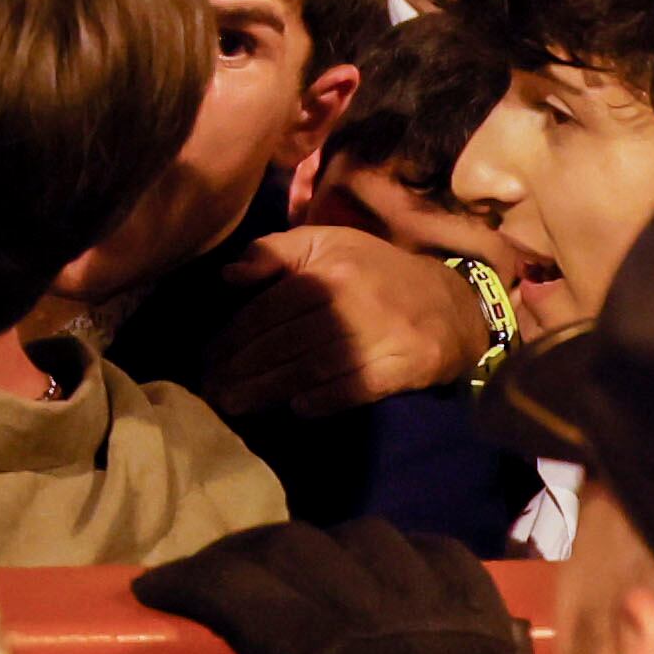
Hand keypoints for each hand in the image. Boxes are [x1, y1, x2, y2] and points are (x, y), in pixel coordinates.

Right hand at [134, 519, 529, 653]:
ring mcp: (445, 613)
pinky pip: (443, 556)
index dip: (187, 578)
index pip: (238, 586)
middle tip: (215, 582)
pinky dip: (407, 556)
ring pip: (368, 538)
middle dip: (243, 558)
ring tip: (303, 577)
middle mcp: (383, 619)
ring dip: (324, 551)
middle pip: (295, 549)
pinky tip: (388, 573)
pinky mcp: (491, 622)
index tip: (155, 588)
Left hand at [203, 225, 484, 418]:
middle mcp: (348, 302)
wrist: (448, 300)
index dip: (232, 338)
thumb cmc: (372, 271)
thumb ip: (274, 252)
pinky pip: (356, 387)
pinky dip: (324, 400)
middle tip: (210, 391)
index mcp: (324, 271)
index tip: (205, 360)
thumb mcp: (326, 244)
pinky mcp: (402, 367)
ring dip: (268, 389)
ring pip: (311, 367)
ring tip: (235, 404)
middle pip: (283, 342)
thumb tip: (228, 277)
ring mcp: (376, 336)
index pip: (266, 310)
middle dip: (241, 369)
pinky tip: (296, 409)